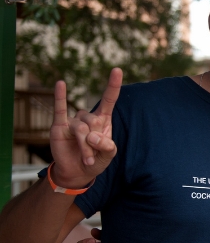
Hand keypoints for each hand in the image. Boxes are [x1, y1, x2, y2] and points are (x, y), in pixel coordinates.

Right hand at [49, 69, 121, 188]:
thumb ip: (107, 146)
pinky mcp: (59, 126)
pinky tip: (61, 84)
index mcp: (103, 120)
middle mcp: (88, 117)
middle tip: (94, 155)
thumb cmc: (95, 160)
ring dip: (85, 146)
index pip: (108, 99)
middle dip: (95, 142)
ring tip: (87, 158)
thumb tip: (92, 136)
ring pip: (81, 129)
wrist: (77, 172)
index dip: (113, 85)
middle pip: (94, 121)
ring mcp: (73, 121)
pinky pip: (59, 110)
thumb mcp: (108, 155)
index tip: (117, 70)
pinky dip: (60, 97)